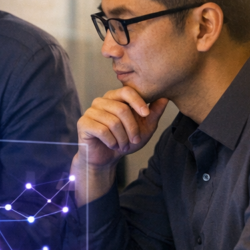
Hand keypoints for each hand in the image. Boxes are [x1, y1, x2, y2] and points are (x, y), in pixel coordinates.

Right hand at [72, 87, 168, 205]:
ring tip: (123, 145)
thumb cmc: (124, 140)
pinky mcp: (83, 123)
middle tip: (135, 140)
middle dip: (132, 128)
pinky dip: (111, 142)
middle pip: (121, 109)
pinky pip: (102, 131)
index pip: (126, 90)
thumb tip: (165, 97)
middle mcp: (101, 101)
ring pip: (113, 122)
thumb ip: (153, 113)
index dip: (138, 102)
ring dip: (122, 138)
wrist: (106, 158)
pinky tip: (112, 145)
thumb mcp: (144, 128)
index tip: (146, 114)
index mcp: (115, 98)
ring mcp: (90, 111)